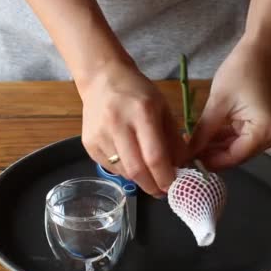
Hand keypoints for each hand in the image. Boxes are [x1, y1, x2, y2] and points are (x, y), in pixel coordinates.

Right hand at [79, 61, 186, 195]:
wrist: (102, 79)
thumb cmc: (137, 92)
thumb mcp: (163, 109)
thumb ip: (174, 139)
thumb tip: (181, 167)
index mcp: (142, 113)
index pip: (155, 156)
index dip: (165, 177)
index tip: (174, 187)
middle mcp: (118, 125)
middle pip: (136, 170)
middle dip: (152, 186)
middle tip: (162, 191)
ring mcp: (100, 135)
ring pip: (123, 172)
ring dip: (139, 179)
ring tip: (148, 173)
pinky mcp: (88, 143)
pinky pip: (110, 167)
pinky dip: (124, 171)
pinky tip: (130, 160)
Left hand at [189, 42, 270, 169]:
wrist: (259, 51)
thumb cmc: (241, 71)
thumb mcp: (217, 104)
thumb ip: (202, 132)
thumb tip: (186, 154)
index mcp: (265, 133)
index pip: (233, 157)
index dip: (209, 161)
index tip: (186, 162)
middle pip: (235, 155)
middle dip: (210, 154)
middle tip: (185, 155)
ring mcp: (269, 133)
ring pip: (235, 148)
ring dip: (214, 147)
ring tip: (190, 145)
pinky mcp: (263, 127)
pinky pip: (239, 138)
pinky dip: (222, 138)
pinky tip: (203, 138)